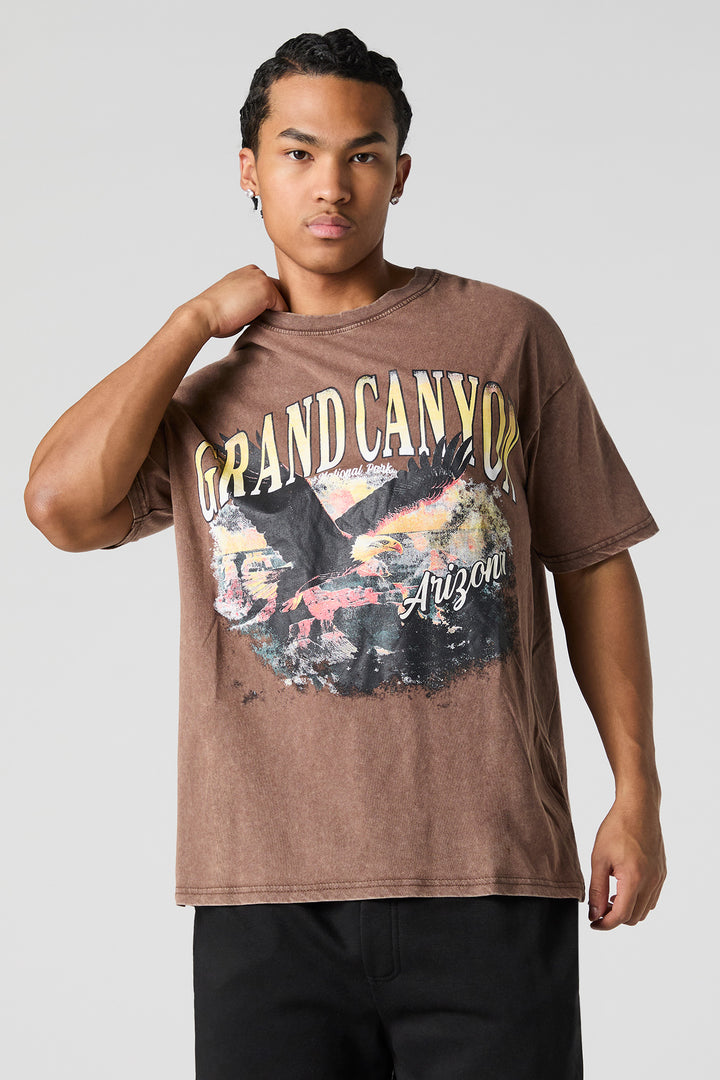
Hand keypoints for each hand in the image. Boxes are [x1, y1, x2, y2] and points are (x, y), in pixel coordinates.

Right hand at [184, 264, 288, 338]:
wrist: (204, 315)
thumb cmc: (216, 315)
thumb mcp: (235, 302)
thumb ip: (251, 302)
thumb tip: (266, 314)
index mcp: (245, 273)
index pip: (267, 289)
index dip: (266, 306)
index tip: (258, 318)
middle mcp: (254, 271)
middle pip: (277, 292)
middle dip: (274, 308)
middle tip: (263, 323)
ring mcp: (261, 278)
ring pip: (280, 300)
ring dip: (275, 314)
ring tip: (261, 324)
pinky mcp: (267, 289)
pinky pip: (283, 308)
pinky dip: (277, 319)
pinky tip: (263, 324)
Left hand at [587, 794, 666, 929]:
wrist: (638, 807)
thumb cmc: (617, 828)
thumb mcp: (599, 858)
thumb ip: (596, 889)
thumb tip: (594, 913)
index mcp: (634, 878)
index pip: (621, 916)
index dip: (604, 924)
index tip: (592, 923)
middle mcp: (651, 882)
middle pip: (634, 917)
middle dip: (615, 917)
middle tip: (598, 907)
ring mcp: (659, 878)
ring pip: (645, 910)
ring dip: (627, 910)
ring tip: (609, 896)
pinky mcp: (662, 873)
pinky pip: (652, 898)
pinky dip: (638, 901)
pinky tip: (623, 887)